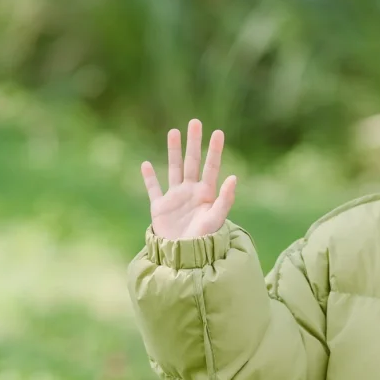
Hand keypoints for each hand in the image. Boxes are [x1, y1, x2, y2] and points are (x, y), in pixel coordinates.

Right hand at [140, 118, 236, 239]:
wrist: (185, 256)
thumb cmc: (204, 239)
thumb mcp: (216, 218)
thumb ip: (225, 199)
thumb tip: (234, 177)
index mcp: (206, 193)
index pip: (211, 166)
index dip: (214, 149)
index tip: (217, 132)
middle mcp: (191, 191)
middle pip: (192, 161)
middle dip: (193, 142)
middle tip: (194, 122)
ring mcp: (175, 198)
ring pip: (173, 169)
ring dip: (173, 151)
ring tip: (173, 132)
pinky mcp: (160, 207)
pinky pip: (153, 189)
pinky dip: (149, 178)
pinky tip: (146, 164)